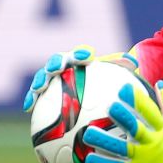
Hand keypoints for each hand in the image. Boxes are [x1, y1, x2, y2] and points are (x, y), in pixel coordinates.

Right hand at [22, 46, 138, 111]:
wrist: (95, 94)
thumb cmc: (109, 87)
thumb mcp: (119, 82)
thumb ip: (124, 72)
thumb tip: (134, 62)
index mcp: (82, 62)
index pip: (81, 55)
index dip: (82, 54)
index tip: (87, 57)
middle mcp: (66, 68)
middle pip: (58, 62)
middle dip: (56, 63)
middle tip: (58, 68)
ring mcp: (53, 80)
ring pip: (43, 77)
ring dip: (39, 80)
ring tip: (38, 88)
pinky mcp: (44, 94)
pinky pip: (37, 97)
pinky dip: (31, 99)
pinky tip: (28, 108)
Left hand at [82, 80, 162, 162]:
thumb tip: (160, 83)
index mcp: (162, 129)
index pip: (151, 112)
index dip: (138, 101)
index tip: (125, 89)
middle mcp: (152, 143)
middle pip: (136, 129)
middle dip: (124, 118)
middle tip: (111, 107)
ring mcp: (143, 159)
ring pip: (122, 149)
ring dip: (105, 142)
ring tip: (88, 134)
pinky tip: (89, 160)